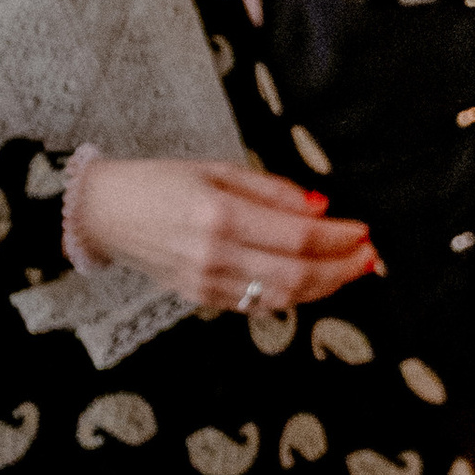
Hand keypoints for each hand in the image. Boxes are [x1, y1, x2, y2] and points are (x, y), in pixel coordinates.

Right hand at [67, 158, 377, 310]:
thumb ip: (272, 190)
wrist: (104, 212)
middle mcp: (214, 255)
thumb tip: (321, 207)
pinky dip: (290, 296)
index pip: (298, 236)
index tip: (365, 232)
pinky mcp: (199, 299)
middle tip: (370, 258)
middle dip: (341, 269)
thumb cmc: (163, 182)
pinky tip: (310, 282)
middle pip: (297, 275)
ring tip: (348, 271)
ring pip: (281, 298)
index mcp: (220, 215)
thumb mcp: (219, 169)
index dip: (340, 239)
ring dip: (323, 288)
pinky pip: (256, 304)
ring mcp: (205, 284)